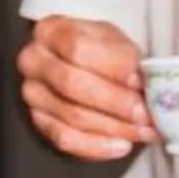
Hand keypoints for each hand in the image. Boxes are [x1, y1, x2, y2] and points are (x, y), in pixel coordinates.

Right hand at [15, 17, 154, 160]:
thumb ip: (126, 58)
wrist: (83, 67)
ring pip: (71, 115)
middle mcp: (33, 61)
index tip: (140, 80)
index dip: (112, 66)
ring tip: (143, 130)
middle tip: (145, 113)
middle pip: (72, 84)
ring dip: (114, 127)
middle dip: (114, 102)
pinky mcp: (38, 122)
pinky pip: (66, 140)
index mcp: (51, 30)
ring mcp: (32, 94)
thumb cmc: (99, 53)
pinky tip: (122, 145)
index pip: (77, 46)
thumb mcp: (114, 42)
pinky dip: (97, 146)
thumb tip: (140, 82)